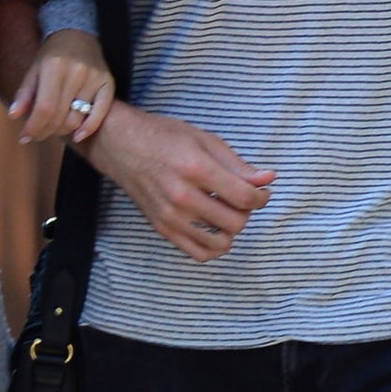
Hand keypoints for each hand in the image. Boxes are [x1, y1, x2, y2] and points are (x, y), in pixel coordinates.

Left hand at [8, 30, 114, 144]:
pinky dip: (88, 129)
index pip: (44, 107)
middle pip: (59, 116)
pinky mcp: (108, 83)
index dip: (34, 127)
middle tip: (37, 135)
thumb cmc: (52, 54)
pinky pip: (99, 114)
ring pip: (76, 119)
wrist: (78, 35)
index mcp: (54, 66)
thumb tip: (14, 116)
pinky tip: (77, 136)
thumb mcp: (34, 69)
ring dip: (62, 131)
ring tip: (52, 130)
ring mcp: (94, 78)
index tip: (25, 137)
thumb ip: (24, 93)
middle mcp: (76, 72)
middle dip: (45, 131)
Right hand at [87, 103, 275, 263]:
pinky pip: (198, 253)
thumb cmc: (165, 138)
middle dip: (247, 212)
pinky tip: (215, 231)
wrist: (122, 146)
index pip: (244, 197)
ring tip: (226, 213)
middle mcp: (182, 196)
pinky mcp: (162, 228)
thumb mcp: (205, 140)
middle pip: (236, 222)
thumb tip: (268, 179)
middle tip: (241, 198)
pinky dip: (214, 247)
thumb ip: (238, 164)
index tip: (261, 192)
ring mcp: (170, 216)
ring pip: (220, 242)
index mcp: (196, 168)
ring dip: (231, 230)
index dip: (261, 197)